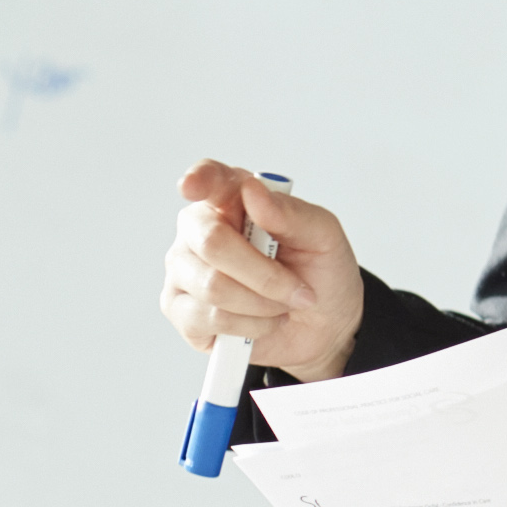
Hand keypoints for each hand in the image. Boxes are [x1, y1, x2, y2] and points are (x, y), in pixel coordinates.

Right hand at [159, 159, 364, 383]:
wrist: (323, 327)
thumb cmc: (319, 273)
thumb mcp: (323, 237)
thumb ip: (291, 213)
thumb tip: (253, 192)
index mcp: (233, 200)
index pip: (209, 179)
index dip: (199, 180)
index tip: (191, 185)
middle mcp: (200, 231)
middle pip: (211, 242)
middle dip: (264, 274)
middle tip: (297, 288)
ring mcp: (184, 272)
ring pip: (212, 286)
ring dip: (262, 303)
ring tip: (281, 305)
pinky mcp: (182, 313)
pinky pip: (209, 318)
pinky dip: (249, 325)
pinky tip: (262, 322)